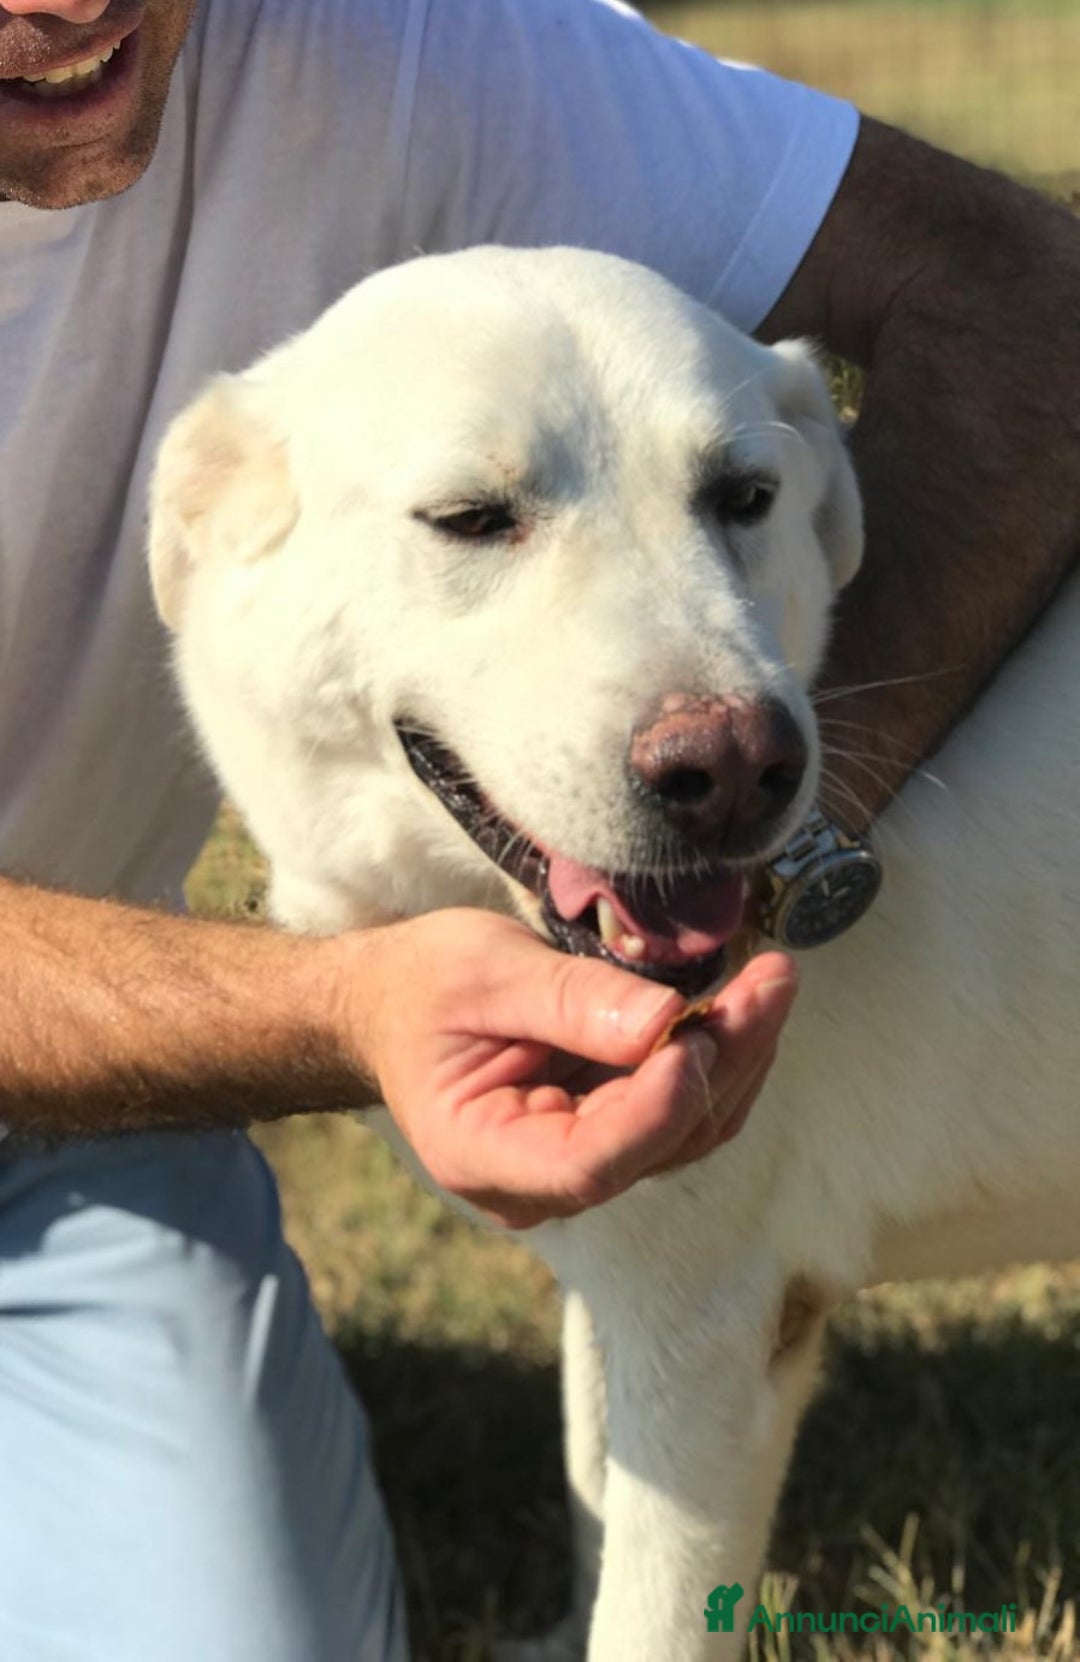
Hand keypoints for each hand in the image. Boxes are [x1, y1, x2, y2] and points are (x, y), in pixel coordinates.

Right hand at [346, 909, 797, 1227]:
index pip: (588, 1163)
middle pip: (654, 1149)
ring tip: (772, 981)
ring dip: (739, 1058)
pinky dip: (719, 1058)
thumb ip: (570, 1000)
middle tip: (771, 981)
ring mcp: (578, 1165)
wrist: (395, 1003)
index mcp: (482, 1154)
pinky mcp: (609, 1134)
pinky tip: (745, 1003)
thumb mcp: (484, 972)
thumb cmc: (424, 984)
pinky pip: (679, 1112)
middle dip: (724, 1063)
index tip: (700, 1036)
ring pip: (684, 1134)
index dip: (656, 1109)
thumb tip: (667, 1022)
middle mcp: (538, 1183)